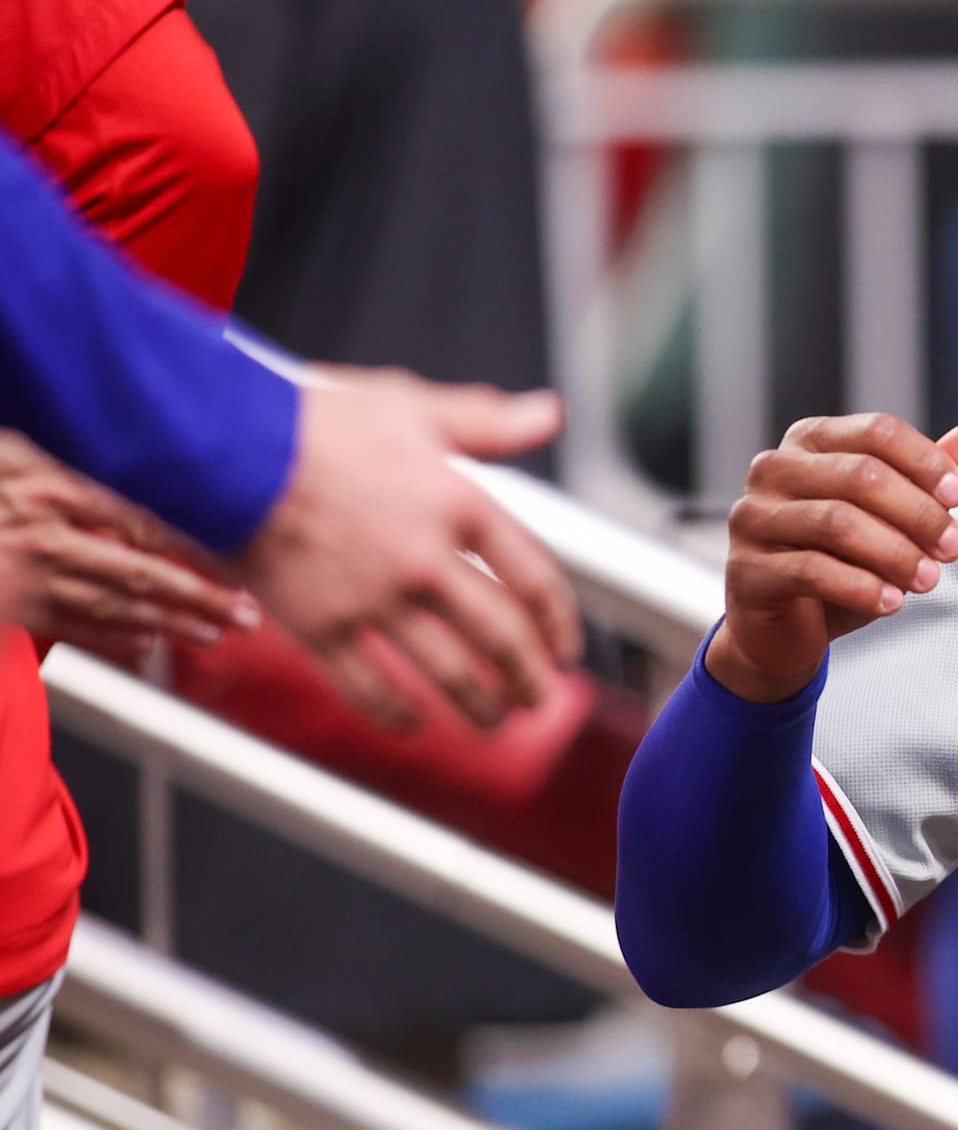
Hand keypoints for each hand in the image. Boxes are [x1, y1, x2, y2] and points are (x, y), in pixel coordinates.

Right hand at [0, 431, 253, 662]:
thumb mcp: (11, 458)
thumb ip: (64, 478)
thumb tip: (118, 495)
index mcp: (54, 492)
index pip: (146, 528)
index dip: (195, 554)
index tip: (233, 573)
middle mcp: (48, 539)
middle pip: (142, 574)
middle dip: (201, 599)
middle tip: (246, 617)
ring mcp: (28, 579)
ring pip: (112, 606)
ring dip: (168, 624)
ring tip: (211, 634)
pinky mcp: (9, 610)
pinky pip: (68, 627)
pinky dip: (110, 638)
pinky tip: (144, 645)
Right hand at [237, 367, 581, 730]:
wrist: (222, 447)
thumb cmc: (312, 422)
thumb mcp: (411, 407)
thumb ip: (486, 422)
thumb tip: (548, 414)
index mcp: (459, 505)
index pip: (534, 577)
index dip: (559, 621)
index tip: (564, 647)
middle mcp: (427, 560)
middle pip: (502, 637)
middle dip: (529, 677)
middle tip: (541, 697)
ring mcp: (374, 600)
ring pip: (448, 673)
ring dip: (480, 706)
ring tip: (496, 720)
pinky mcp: (321, 627)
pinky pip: (369, 688)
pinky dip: (397, 714)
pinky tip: (412, 722)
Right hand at [704, 415, 957, 703]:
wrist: (788, 629)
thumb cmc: (845, 561)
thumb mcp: (898, 517)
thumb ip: (937, 476)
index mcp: (811, 440)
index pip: (877, 432)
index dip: (926, 461)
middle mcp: (774, 468)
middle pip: (860, 475)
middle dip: (917, 513)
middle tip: (954, 547)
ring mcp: (753, 517)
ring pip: (837, 522)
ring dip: (894, 552)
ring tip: (929, 579)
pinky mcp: (745, 569)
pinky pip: (810, 570)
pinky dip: (860, 587)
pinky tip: (891, 602)